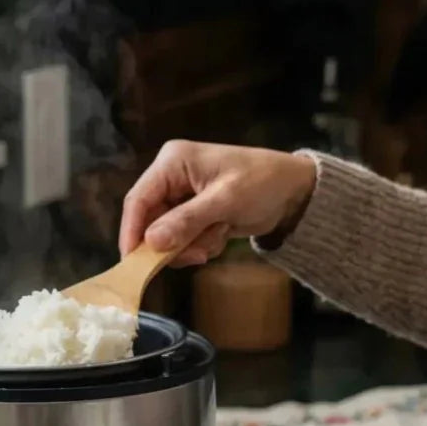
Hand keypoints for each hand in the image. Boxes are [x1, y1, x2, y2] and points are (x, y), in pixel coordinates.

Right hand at [119, 141, 316, 266]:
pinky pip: (185, 240)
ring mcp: (183, 198)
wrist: (295, 192)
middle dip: (174, 242)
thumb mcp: (225, 201)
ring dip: (193, 244)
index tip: (132, 262)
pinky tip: (224, 233)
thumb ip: (187, 221)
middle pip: (151, 222)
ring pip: (168, 236)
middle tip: (198, 254)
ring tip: (220, 234)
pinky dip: (203, 244)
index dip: (132, 232)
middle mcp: (172, 178)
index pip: (138, 199)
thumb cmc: (262, 183)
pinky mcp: (195, 215)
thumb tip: (151, 242)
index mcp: (173, 162)